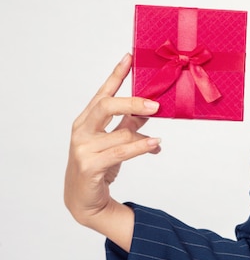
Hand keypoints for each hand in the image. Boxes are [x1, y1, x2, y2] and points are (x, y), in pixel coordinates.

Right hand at [64, 54, 160, 249]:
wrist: (85, 201)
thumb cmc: (100, 166)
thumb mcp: (115, 141)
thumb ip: (129, 124)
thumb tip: (150, 109)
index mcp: (86, 120)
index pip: (103, 93)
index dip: (116, 75)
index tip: (129, 57)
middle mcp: (81, 131)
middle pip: (106, 106)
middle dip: (132, 102)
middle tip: (156, 104)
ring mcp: (83, 148)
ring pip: (120, 133)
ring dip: (143, 136)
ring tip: (158, 140)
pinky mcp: (90, 166)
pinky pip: (121, 152)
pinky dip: (140, 147)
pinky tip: (155, 145)